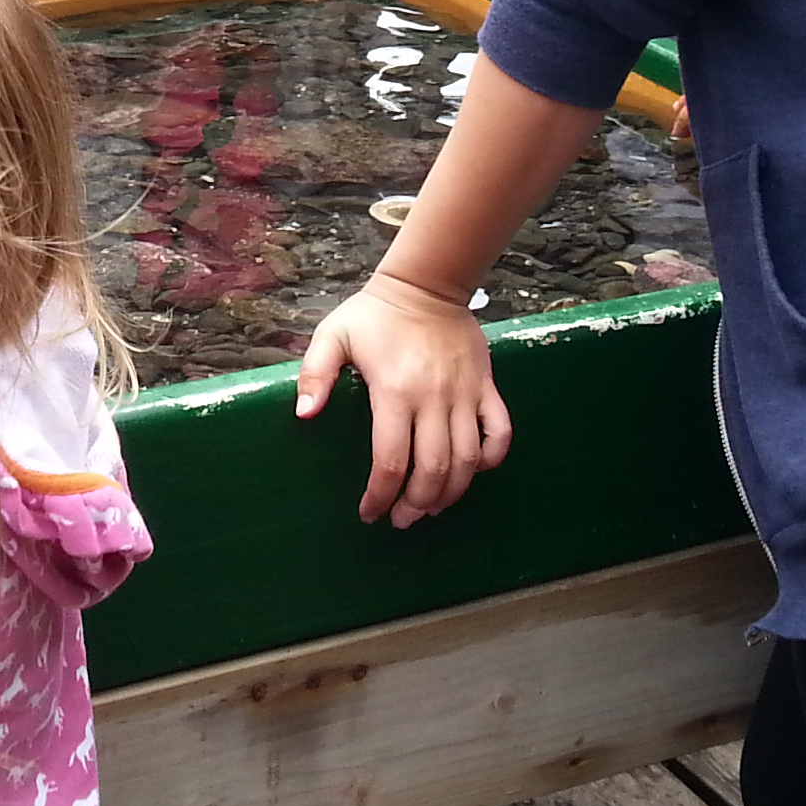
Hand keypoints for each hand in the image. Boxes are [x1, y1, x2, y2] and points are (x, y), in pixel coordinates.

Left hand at [296, 270, 510, 525]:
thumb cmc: (375, 315)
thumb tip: (305, 415)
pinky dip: (491, 460)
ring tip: (430, 507)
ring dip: (451, 493)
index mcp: (394, 390)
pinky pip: (500, 433)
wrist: (426, 285)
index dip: (380, 495)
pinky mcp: (486, 388)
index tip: (370, 512)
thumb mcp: (334, 336)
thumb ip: (315, 374)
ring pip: (468, 460)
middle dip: (416, 504)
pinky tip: (472, 473)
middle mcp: (433, 398)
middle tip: (401, 519)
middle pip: (433, 469)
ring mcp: (465, 394)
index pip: (391, 460)